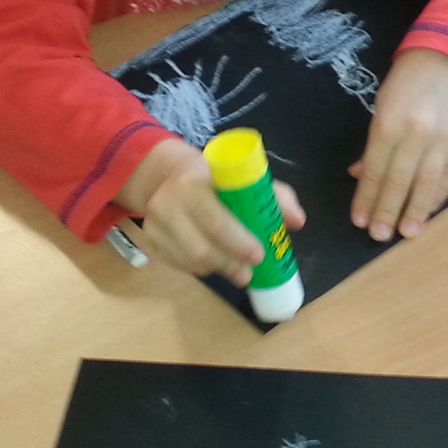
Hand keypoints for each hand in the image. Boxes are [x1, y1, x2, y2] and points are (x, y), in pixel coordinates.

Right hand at [122, 138, 304, 283]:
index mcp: (195, 183)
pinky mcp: (150, 241)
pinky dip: (203, 270)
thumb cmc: (215, 181)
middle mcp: (168, 203)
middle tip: (251, 271)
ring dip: (219, 269)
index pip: (216, 218)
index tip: (259, 254)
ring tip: (238, 270)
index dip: (238, 240)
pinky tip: (215, 263)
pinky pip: (180, 266)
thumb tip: (297, 221)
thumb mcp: (243, 180)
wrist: (167, 176)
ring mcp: (154, 224)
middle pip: (201, 248)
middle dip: (232, 263)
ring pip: (191, 261)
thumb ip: (274, 197)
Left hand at [349, 48, 447, 240]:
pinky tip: (427, 211)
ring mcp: (444, 139)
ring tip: (406, 232)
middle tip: (378, 236)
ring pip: (426, 184)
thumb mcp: (380, 109)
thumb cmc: (404, 86)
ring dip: (414, 211)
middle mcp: (417, 133)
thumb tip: (359, 177)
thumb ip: (372, 146)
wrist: (444, 62)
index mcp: (389, 123)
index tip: (359, 221)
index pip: (375, 170)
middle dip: (387, 211)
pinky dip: (437, 196)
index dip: (366, 198)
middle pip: (399, 181)